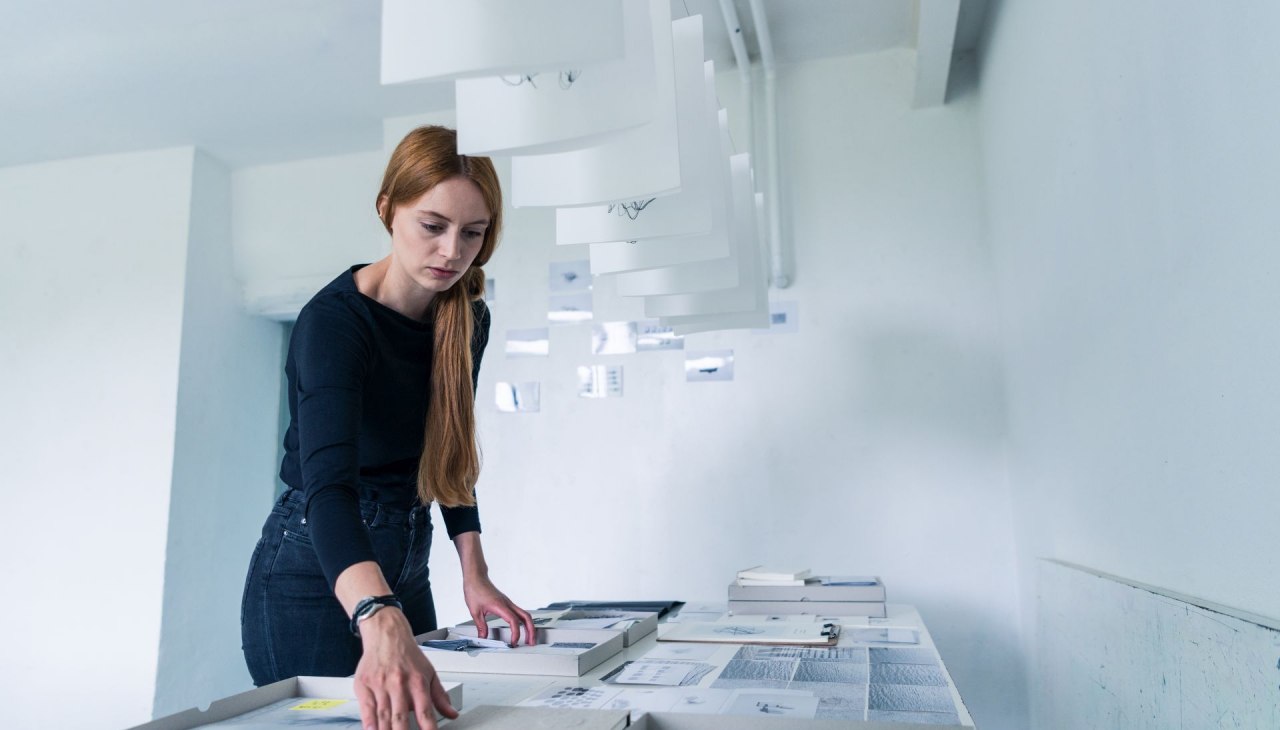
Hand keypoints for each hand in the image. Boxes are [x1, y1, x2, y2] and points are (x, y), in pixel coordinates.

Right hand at [352, 608, 458, 729]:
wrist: (387, 634)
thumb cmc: (408, 654)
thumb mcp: (429, 672)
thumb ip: (440, 696)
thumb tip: (452, 713)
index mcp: (418, 682)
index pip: (425, 712)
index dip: (429, 729)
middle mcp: (399, 684)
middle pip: (401, 718)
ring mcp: (381, 685)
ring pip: (383, 716)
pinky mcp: (365, 685)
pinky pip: (366, 709)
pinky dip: (369, 723)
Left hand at [463, 574, 535, 645]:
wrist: (475, 578)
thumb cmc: (475, 590)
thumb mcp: (475, 611)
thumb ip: (481, 626)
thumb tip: (483, 637)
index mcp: (500, 606)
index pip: (513, 620)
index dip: (516, 633)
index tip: (513, 642)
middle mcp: (507, 604)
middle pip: (526, 617)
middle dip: (531, 631)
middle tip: (531, 642)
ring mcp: (508, 603)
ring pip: (525, 614)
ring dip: (529, 626)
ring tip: (528, 638)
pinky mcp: (506, 603)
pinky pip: (519, 613)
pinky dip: (523, 622)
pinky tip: (520, 628)